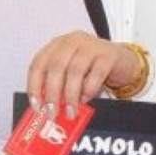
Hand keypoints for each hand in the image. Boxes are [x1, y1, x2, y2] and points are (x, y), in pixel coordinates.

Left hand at [26, 32, 141, 111]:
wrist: (121, 61)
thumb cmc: (91, 68)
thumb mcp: (70, 73)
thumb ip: (58, 85)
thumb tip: (46, 107)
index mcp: (56, 46)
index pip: (38, 64)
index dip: (34, 86)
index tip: (36, 105)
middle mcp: (71, 42)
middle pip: (56, 67)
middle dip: (52, 93)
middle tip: (52, 112)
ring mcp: (90, 46)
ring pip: (75, 71)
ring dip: (70, 95)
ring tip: (70, 111)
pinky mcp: (108, 55)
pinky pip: (96, 74)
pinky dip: (89, 90)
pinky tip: (86, 99)